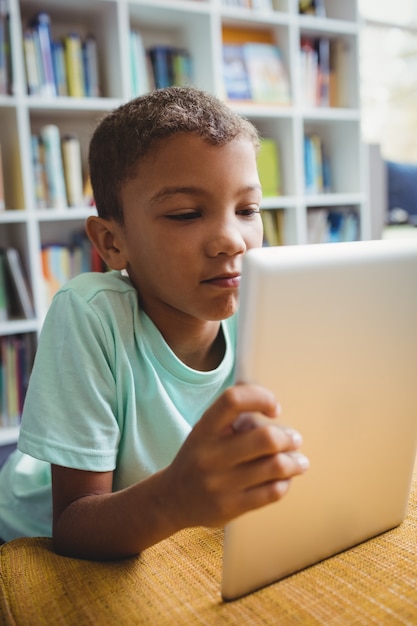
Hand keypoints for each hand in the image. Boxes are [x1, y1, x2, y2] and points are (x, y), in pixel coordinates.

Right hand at [162, 384, 308, 530]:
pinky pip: (272, 492)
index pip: (233, 400)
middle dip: (288, 437)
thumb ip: (234, 416)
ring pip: (275, 466)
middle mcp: (210, 455)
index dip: (261, 397)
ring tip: (299, 461)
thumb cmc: (199, 456)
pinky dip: (285, 482)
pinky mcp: (230, 507)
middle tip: (295, 439)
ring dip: (295, 461)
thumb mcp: (206, 430)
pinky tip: (284, 479)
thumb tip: (269, 402)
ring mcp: (220, 483)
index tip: (274, 409)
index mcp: (204, 429)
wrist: (172, 499)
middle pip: (266, 438)